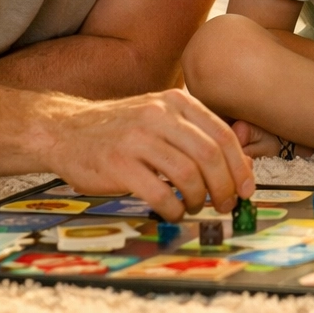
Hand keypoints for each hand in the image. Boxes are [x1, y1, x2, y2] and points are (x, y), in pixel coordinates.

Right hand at [40, 88, 255, 220]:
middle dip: (225, 186)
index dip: (240, 165)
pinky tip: (173, 212)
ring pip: (187, 174)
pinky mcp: (118, 163)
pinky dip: (173, 208)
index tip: (247, 188)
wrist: (66, 130)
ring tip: (195, 206)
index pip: (221, 134)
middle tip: (226, 205)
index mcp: (175, 101)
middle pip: (209, 154)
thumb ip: (197, 135)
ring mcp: (137, 138)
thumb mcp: (160, 118)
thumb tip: (242, 162)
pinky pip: (159, 193)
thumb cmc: (121, 128)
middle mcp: (158, 115)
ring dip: (199, 198)